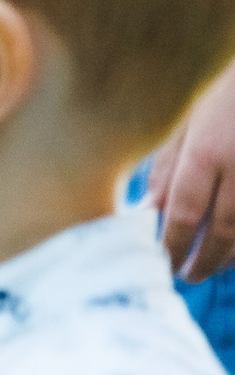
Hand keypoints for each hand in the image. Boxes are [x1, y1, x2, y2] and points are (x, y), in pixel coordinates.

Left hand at [151, 61, 234, 282]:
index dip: (171, 244)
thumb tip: (147, 212)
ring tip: (213, 268)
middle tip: (186, 277)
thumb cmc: (223, 96)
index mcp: (207, 152)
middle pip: (222, 229)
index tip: (159, 262)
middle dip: (203, 259)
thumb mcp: (187, 122)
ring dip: (232, 256)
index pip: (183, 211)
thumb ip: (167, 167)